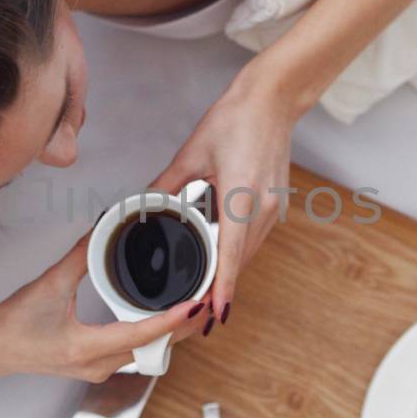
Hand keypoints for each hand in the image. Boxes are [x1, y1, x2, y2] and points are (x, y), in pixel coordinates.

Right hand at [0, 236, 205, 382]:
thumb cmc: (13, 323)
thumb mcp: (49, 284)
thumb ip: (81, 256)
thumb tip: (105, 228)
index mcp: (86, 348)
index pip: (142, 335)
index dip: (173, 320)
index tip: (196, 303)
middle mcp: (97, 366)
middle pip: (154, 349)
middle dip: (182, 326)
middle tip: (205, 300)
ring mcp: (97, 370)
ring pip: (146, 354)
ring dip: (169, 333)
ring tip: (189, 306)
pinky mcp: (94, 367)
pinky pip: (133, 353)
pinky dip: (151, 336)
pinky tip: (160, 318)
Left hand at [149, 67, 299, 322]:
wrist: (272, 100)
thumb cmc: (235, 120)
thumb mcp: (192, 154)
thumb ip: (165, 185)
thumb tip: (141, 204)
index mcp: (240, 197)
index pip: (230, 255)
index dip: (222, 289)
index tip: (214, 315)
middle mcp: (262, 208)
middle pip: (239, 261)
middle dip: (220, 290)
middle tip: (197, 317)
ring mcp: (273, 208)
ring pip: (248, 253)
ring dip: (230, 274)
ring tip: (207, 298)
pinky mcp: (276, 204)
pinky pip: (254, 239)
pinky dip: (239, 254)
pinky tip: (223, 261)